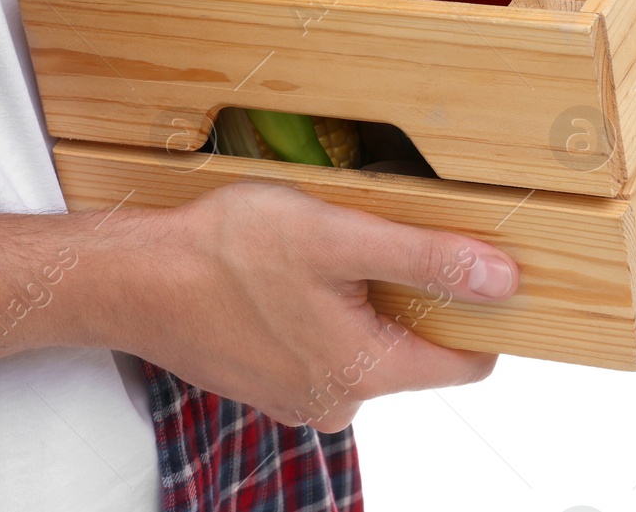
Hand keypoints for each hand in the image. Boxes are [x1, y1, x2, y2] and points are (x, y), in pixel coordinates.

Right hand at [124, 183, 517, 431]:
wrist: (132, 279)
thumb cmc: (225, 255)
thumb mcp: (341, 238)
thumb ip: (427, 259)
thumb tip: (503, 280)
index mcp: (368, 373)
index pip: (467, 362)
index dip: (481, 310)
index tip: (471, 261)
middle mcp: (338, 400)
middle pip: (415, 348)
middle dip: (410, 292)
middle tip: (376, 235)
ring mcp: (299, 396)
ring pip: (366, 342)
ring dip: (362, 297)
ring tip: (324, 249)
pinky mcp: (269, 381)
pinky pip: (323, 345)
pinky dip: (321, 308)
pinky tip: (291, 270)